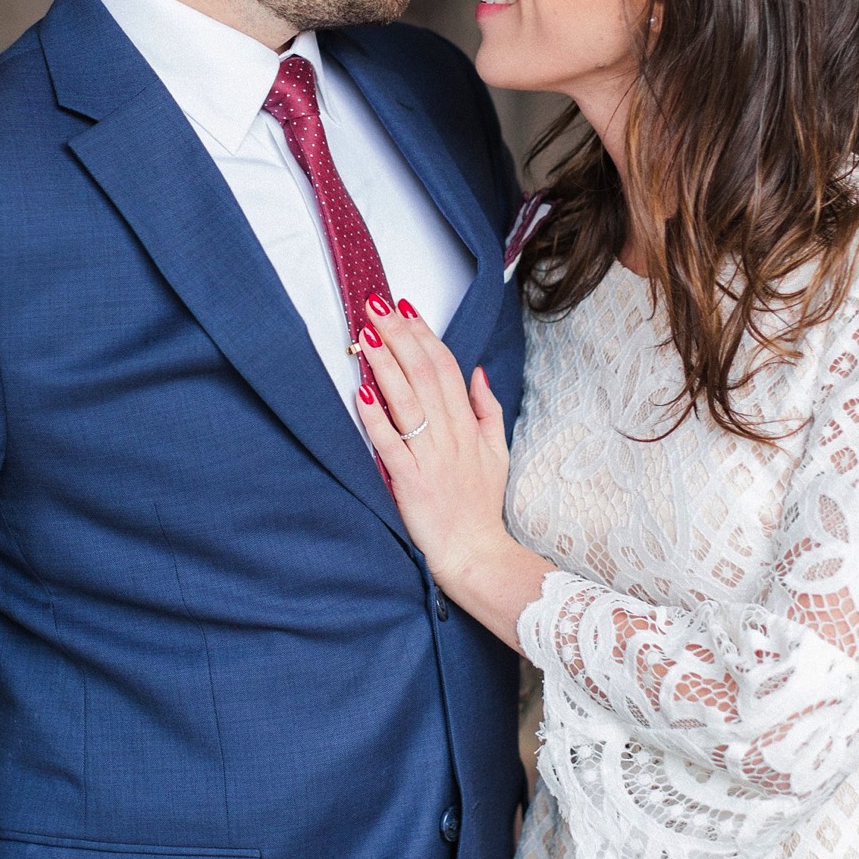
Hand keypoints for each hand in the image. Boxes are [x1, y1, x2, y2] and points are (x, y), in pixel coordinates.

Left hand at [354, 298, 549, 644]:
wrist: (475, 552)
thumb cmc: (480, 505)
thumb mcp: (497, 452)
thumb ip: (487, 410)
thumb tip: (478, 373)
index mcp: (468, 425)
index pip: (445, 367)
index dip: (424, 334)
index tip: (404, 308)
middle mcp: (449, 435)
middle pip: (423, 374)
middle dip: (398, 336)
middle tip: (376, 306)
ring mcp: (430, 457)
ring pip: (407, 401)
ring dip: (384, 365)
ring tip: (364, 336)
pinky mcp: (410, 482)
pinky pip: (391, 444)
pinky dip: (376, 418)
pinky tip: (361, 393)